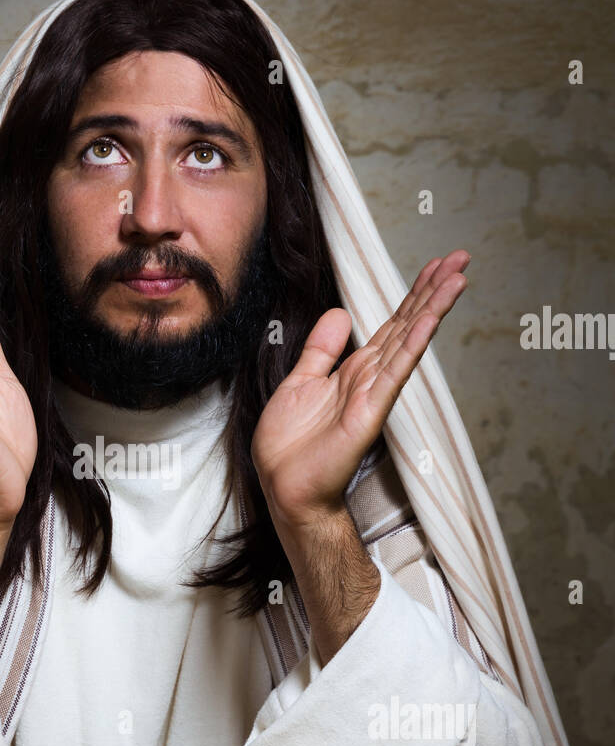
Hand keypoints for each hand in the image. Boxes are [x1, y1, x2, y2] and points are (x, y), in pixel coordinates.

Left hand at [251, 249, 469, 526]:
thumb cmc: (290, 447)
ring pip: (407, 342)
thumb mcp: (299, 382)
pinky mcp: (369, 412)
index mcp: (354, 371)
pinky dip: (411, 346)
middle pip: (407, 325)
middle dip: (432, 290)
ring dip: (432, 308)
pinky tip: (429, 322)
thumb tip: (340, 314)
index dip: (411, 294)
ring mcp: (373, 394)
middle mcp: (369, 378)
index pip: (390, 324)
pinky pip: (394, 373)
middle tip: (460, 257)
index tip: (434, 266)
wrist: (285, 487)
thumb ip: (321, 349)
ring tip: (457, 278)